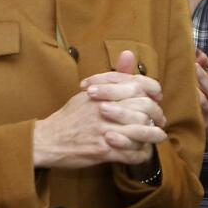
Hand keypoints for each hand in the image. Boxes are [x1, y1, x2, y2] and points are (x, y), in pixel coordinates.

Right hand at [33, 50, 166, 169]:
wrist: (47, 140)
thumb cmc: (70, 116)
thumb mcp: (89, 92)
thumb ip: (112, 76)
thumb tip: (130, 53)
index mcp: (102, 92)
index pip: (137, 85)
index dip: (153, 90)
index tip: (157, 97)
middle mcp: (104, 108)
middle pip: (143, 108)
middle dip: (157, 114)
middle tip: (160, 120)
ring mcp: (104, 130)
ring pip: (141, 131)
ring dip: (154, 135)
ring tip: (158, 136)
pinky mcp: (102, 150)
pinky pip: (130, 153)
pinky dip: (141, 154)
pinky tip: (143, 152)